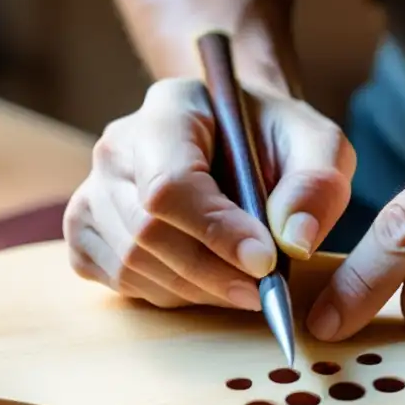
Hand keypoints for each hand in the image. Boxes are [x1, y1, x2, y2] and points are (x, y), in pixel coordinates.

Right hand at [63, 77, 354, 308]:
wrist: (240, 143)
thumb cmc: (277, 142)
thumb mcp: (318, 146)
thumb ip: (317, 183)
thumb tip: (295, 240)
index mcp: (170, 109)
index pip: (171, 183)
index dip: (217, 232)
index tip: (266, 263)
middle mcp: (117, 146)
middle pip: (146, 232)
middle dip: (212, 274)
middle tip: (263, 290)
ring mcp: (93, 189)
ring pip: (131, 264)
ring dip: (195, 290)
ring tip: (242, 285)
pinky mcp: (86, 231)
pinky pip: (118, 281)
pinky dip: (168, 295)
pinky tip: (205, 281)